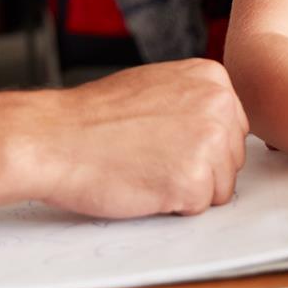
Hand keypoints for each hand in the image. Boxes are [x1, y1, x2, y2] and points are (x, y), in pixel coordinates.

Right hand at [28, 60, 249, 218]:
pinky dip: (171, 205)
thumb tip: (219, 126)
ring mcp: (210, 143)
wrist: (54, 138)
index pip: (234, 128)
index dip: (199, 146)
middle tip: (151, 157)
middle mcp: (219, 105)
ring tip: (145, 168)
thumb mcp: (156, 86)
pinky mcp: (194, 181)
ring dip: (186, 189)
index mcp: (213, 79)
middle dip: (198, 168)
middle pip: (232, 159)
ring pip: (220, 187)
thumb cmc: (94, 117)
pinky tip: (142, 183)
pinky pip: (198, 208)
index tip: (165, 141)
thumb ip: (194, 100)